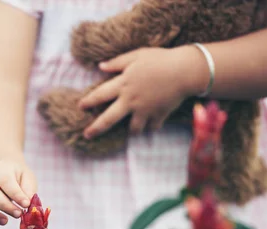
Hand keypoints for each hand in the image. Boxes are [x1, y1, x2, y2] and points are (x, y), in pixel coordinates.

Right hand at [0, 155, 37, 224]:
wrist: (3, 170)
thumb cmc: (17, 177)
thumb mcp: (27, 178)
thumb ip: (28, 190)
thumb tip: (28, 204)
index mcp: (2, 170)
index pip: (6, 181)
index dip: (16, 194)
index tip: (26, 205)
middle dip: (4, 206)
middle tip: (18, 214)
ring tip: (5, 221)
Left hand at [79, 46, 205, 137]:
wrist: (185, 71)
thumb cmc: (160, 59)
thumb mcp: (137, 55)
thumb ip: (117, 62)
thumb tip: (100, 66)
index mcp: (123, 84)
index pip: (100, 95)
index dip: (88, 101)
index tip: (80, 106)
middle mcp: (130, 100)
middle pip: (109, 119)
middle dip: (96, 129)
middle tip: (87, 135)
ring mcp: (144, 111)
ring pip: (132, 129)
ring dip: (131, 130)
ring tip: (131, 129)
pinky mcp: (158, 116)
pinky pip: (152, 127)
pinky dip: (151, 126)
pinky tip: (152, 123)